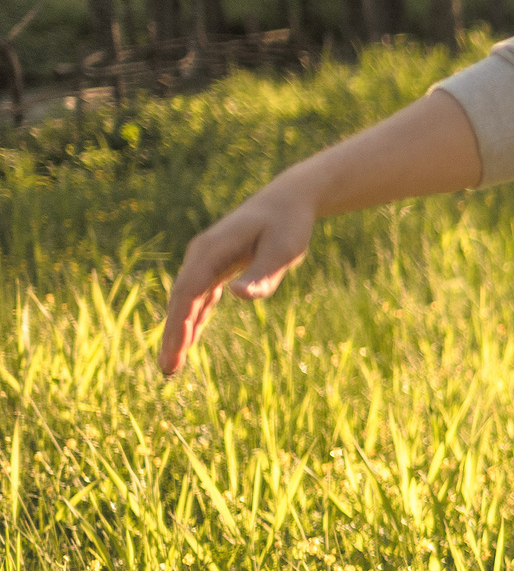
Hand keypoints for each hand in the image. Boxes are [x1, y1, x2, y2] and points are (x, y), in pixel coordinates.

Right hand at [159, 177, 320, 375]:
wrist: (288, 200)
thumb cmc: (288, 224)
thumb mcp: (283, 250)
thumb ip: (262, 274)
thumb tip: (238, 296)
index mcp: (211, 251)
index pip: (187, 294)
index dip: (177, 325)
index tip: (173, 352)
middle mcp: (202, 255)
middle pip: (180, 300)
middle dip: (172, 335)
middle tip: (167, 370)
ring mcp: (207, 260)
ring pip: (187, 300)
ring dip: (180, 330)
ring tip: (172, 364)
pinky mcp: (217, 265)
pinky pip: (200, 296)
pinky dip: (193, 317)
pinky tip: (189, 339)